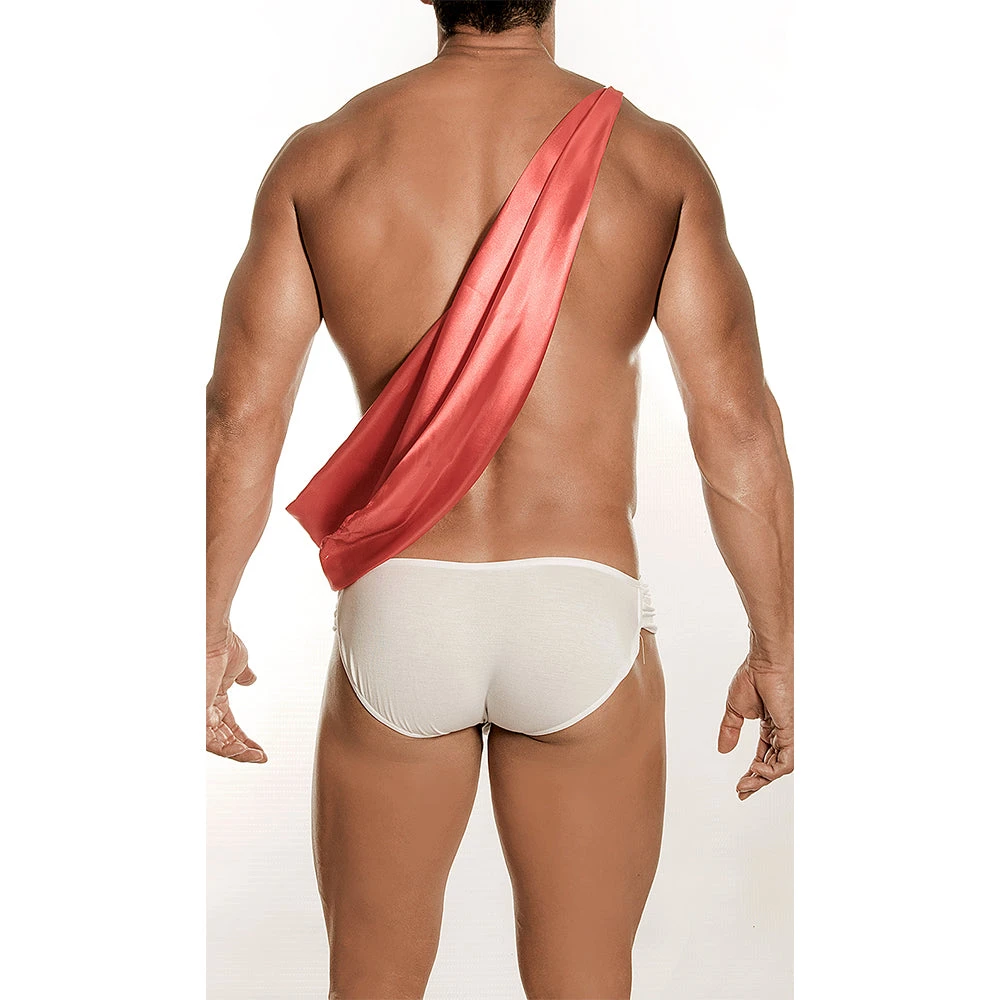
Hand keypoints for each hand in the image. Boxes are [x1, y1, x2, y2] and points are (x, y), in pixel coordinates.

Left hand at [206, 626, 266, 762]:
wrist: (212, 637)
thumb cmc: (221, 645)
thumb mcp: (239, 664)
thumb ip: (244, 676)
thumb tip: (251, 679)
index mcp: (213, 697)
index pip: (227, 726)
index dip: (243, 739)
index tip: (259, 750)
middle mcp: (204, 707)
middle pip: (222, 739)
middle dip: (242, 750)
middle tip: (259, 757)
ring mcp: (199, 711)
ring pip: (216, 744)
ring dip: (237, 753)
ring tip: (254, 756)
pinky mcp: (198, 714)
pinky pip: (210, 741)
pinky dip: (228, 749)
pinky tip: (244, 751)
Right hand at [717, 652, 792, 798]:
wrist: (764, 663)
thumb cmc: (753, 677)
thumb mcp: (734, 709)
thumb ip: (730, 731)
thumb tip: (722, 750)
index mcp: (769, 727)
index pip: (763, 757)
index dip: (752, 774)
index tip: (740, 787)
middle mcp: (780, 732)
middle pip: (771, 766)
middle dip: (756, 782)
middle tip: (742, 791)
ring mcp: (787, 733)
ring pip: (779, 768)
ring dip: (762, 780)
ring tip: (746, 784)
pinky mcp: (791, 732)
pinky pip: (786, 762)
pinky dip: (772, 771)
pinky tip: (756, 770)